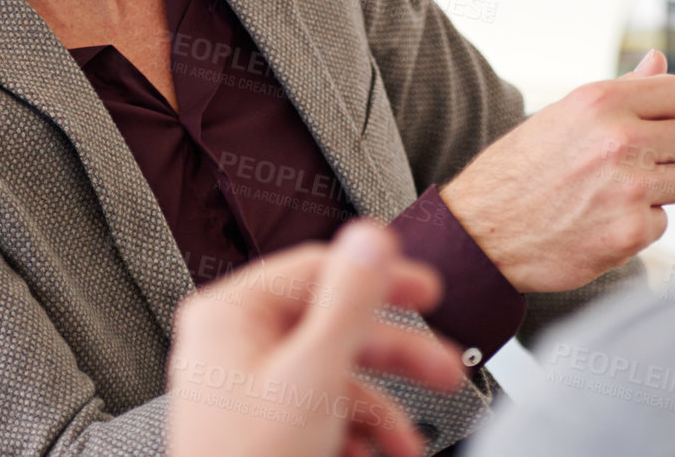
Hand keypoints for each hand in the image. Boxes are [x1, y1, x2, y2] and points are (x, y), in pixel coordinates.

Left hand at [167, 220, 466, 456]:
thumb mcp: (314, 376)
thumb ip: (349, 302)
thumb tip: (370, 239)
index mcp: (231, 316)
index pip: (318, 269)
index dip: (382, 278)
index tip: (429, 291)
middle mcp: (232, 345)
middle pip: (332, 327)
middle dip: (394, 357)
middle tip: (444, 368)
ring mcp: (243, 389)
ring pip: (332, 378)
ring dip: (381, 414)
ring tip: (410, 446)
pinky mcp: (259, 430)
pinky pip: (318, 415)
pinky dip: (354, 438)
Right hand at [439, 49, 674, 291]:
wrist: (481, 232)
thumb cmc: (518, 171)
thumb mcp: (564, 115)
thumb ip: (621, 89)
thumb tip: (658, 60)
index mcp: (600, 101)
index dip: (670, 111)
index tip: (653, 126)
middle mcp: (619, 138)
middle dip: (667, 152)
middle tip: (629, 165)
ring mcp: (629, 187)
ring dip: (655, 191)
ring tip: (610, 193)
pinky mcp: (631, 232)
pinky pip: (661, 222)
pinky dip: (636, 225)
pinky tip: (600, 221)